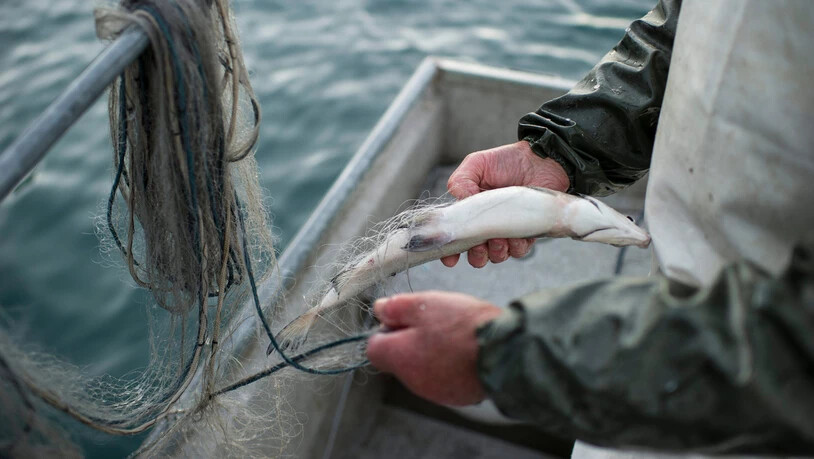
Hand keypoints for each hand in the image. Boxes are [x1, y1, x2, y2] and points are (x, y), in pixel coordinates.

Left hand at [366, 291, 502, 405]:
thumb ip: (396, 308)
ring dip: (431, 350)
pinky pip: (443, 376)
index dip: (386, 328)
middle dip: (410, 338)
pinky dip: (449, 363)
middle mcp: (413, 380)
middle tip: (434, 320)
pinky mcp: (456, 396)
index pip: (373, 346)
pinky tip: (465, 349)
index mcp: (400, 358)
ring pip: (422, 366)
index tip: (404, 316)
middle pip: (399, 357)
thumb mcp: (424, 305)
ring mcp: (435, 391)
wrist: (505, 353)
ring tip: (454, 333)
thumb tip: (379, 310)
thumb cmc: (463, 327)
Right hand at [443, 140, 569, 267]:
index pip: (456, 237)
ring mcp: (507, 231)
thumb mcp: (476, 164)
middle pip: (476, 255)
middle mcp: (487, 225)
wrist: (540, 159)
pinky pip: (519, 250)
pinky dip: (515, 246)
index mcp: (471, 212)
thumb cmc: (507, 161)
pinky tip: (516, 234)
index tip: (450, 258)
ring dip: (496, 252)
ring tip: (499, 238)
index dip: (450, 252)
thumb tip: (460, 204)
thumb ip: (461, 182)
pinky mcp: (527, 232)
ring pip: (497, 256)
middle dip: (476, 255)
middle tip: (479, 245)